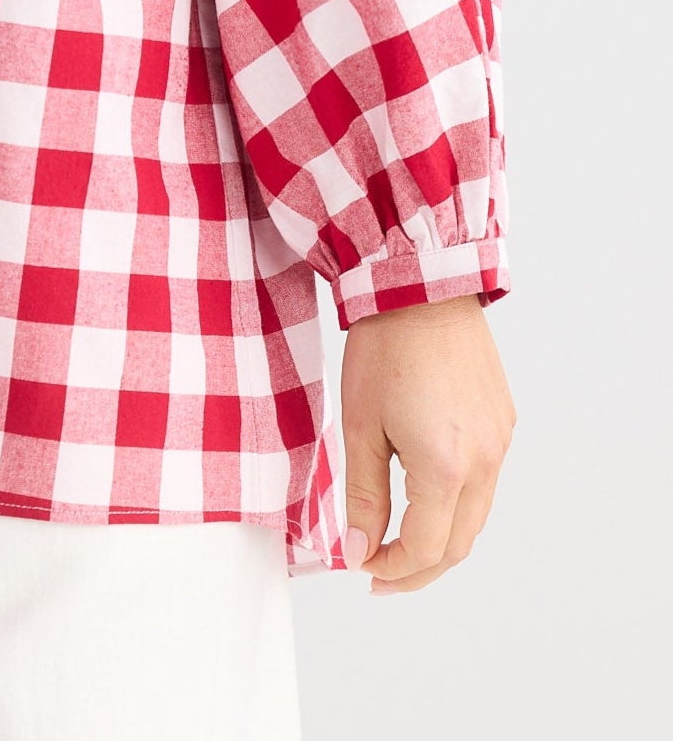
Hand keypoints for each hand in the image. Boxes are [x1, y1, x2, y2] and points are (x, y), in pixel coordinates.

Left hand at [341, 294, 514, 591]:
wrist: (421, 286)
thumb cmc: (384, 348)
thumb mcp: (360, 427)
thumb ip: (361, 496)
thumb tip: (358, 549)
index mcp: (445, 467)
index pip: (426, 548)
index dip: (393, 569)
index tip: (363, 568)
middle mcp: (484, 461)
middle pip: (459, 544)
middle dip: (420, 568)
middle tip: (382, 574)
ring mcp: (500, 442)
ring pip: (476, 516)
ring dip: (441, 539)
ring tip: (400, 543)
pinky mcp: (503, 422)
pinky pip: (485, 481)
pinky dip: (457, 503)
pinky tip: (426, 497)